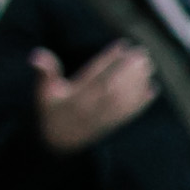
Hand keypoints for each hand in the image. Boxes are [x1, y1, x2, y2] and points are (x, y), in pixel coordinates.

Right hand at [33, 42, 156, 151]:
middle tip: (142, 53)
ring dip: (139, 83)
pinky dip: (142, 102)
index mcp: (75, 99)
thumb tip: (36, 55)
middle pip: (114, 88)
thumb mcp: (42, 93)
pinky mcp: (112, 126)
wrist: (57, 144)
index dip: (109, 61)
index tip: (122, 45)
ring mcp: (104, 119)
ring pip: (124, 100)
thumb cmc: (50, 112)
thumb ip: (44, 73)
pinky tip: (153, 88)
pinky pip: (129, 115)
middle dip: (129, 70)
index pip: (94, 77)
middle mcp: (92, 109)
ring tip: (149, 65)